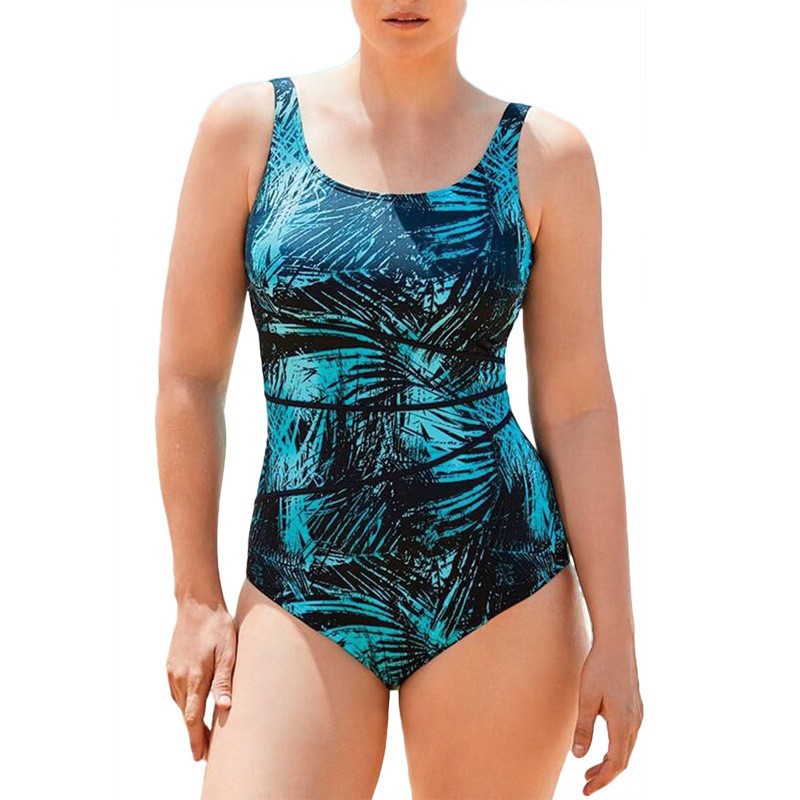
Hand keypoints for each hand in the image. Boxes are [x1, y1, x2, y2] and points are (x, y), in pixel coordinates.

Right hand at [166, 597, 237, 760]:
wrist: (197, 604)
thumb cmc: (217, 625)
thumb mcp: (228, 652)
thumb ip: (224, 680)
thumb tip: (225, 708)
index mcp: (195, 677)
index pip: (193, 718)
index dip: (197, 739)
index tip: (199, 757)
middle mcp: (179, 678)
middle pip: (186, 716)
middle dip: (195, 734)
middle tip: (206, 753)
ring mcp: (172, 672)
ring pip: (181, 705)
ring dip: (190, 720)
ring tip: (203, 734)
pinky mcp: (170, 666)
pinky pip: (177, 693)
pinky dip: (186, 704)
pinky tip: (194, 706)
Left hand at [572, 633, 643, 794]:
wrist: (617, 643)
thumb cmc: (599, 668)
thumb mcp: (586, 698)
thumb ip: (584, 728)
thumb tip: (579, 756)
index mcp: (623, 724)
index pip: (615, 764)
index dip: (601, 780)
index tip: (586, 790)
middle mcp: (635, 722)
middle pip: (623, 760)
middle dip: (605, 774)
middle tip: (585, 783)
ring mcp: (638, 714)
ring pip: (627, 748)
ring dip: (610, 761)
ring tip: (591, 768)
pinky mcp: (636, 706)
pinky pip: (629, 736)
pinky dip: (617, 747)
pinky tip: (604, 745)